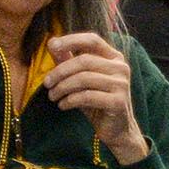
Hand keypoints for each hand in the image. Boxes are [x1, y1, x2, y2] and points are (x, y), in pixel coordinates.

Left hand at [44, 33, 148, 165]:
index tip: (51, 46)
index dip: (71, 40)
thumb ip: (69, 60)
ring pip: (84, 78)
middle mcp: (121, 67)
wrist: (116, 129)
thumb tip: (52, 42)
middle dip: (60, 71)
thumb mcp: (80, 80)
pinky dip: (70, 100)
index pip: (92, 40)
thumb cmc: (96, 102)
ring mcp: (122, 84)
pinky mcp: (118, 101)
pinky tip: (63, 105)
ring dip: (62, 87)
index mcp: (114, 57)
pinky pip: (87, 96)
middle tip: (46, 83)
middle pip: (84, 60)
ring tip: (53, 96)